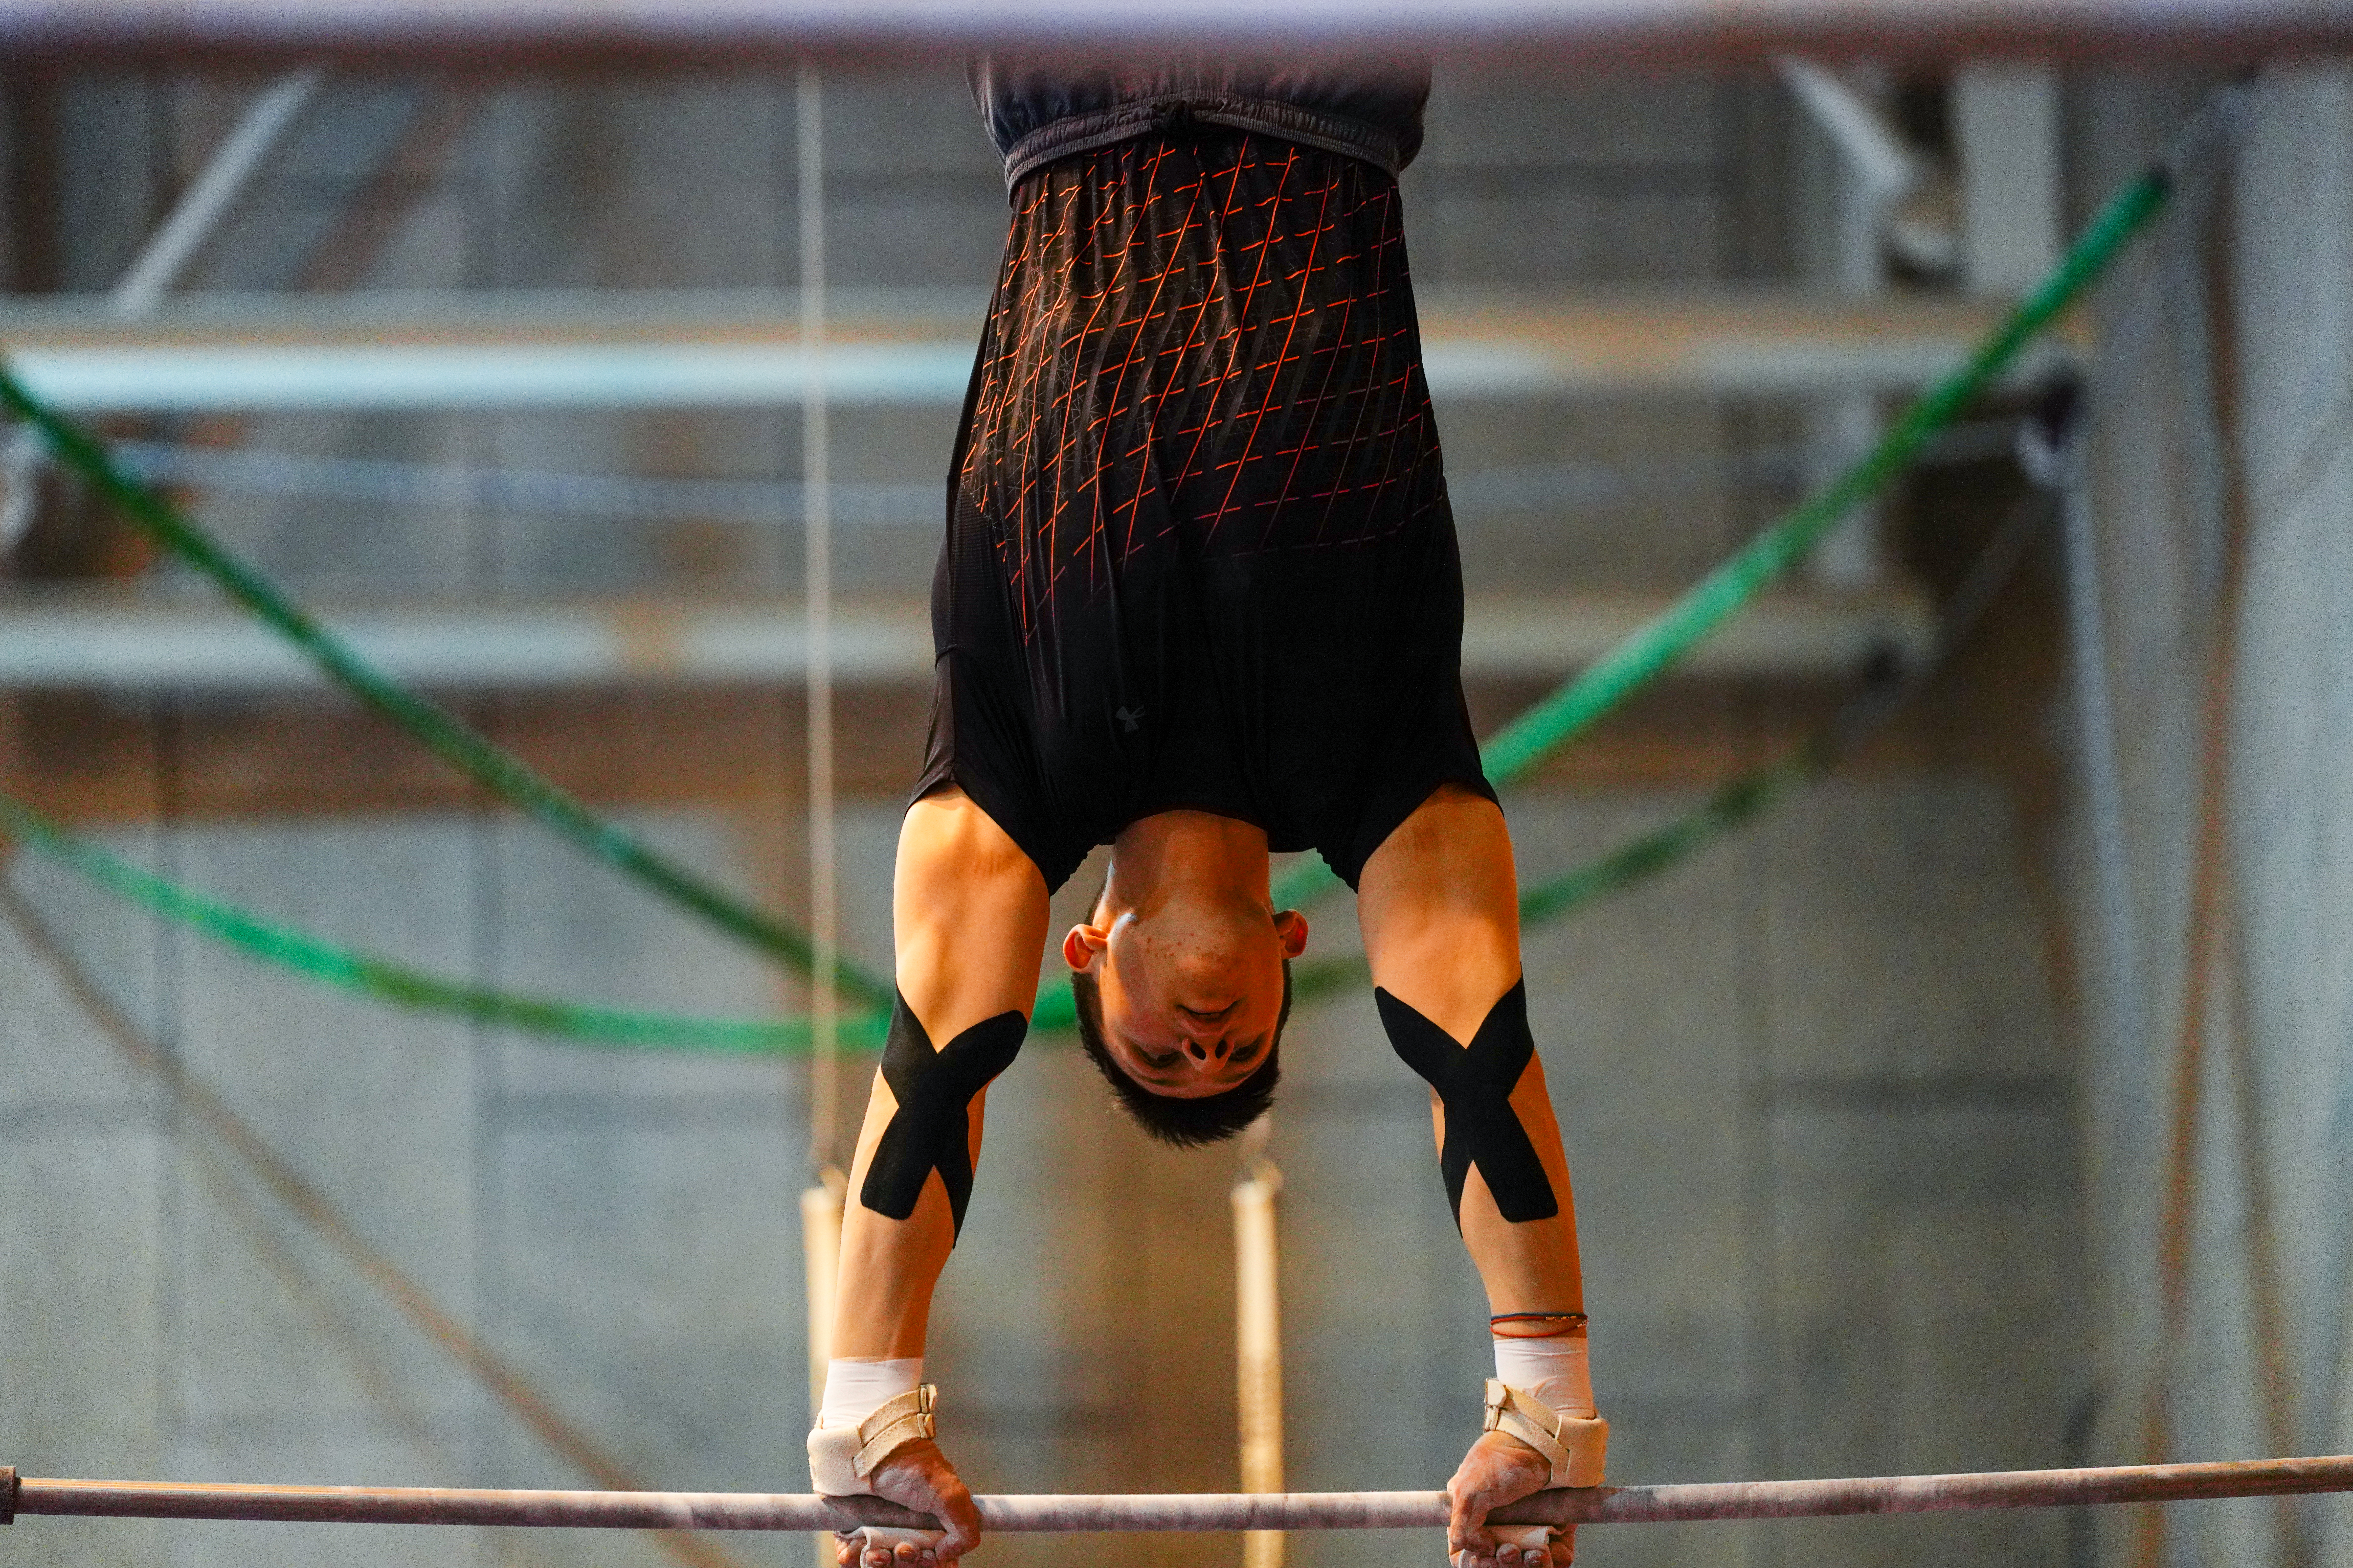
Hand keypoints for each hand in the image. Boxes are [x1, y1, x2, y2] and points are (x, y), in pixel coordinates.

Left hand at [832, 1439, 981, 1567]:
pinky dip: (856, 1557)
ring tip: (879, 1551)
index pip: (936, 1555)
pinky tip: (862, 1549)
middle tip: (904, 1548)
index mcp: (931, 1520)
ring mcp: (878, 1528)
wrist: (869, 1452)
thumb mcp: (950, 1495)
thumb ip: (965, 1528)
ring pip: (881, 1562)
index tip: (929, 1556)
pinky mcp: (853, 1530)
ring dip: (882, 1562)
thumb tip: (949, 1554)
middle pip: (909, 1561)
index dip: (933, 1561)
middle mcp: (906, 1526)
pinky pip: (853, 1556)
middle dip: (909, 1561)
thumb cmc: (910, 1467)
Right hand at [1446, 1429, 1573, 1567]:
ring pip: (1524, 1563)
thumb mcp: (1469, 1492)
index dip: (1473, 1561)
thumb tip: (1482, 1551)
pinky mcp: (1554, 1532)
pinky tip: (1545, 1552)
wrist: (1544, 1447)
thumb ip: (1462, 1528)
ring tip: (1531, 1553)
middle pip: (1497, 1561)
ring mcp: (1527, 1528)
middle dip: (1503, 1562)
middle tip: (1509, 1552)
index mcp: (1474, 1514)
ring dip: (1525, 1564)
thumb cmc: (1503, 1463)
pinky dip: (1550, 1562)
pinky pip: (1553, 1559)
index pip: (1466, 1552)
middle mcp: (1500, 1524)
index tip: (1484, 1558)